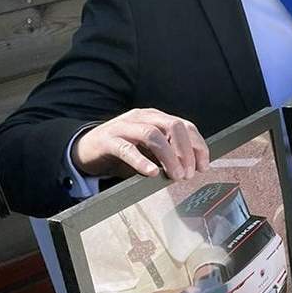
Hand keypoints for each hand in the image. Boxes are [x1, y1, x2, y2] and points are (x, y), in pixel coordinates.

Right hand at [72, 108, 208, 179]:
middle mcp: (142, 117)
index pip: (185, 126)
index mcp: (156, 117)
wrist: (87, 148)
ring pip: (152, 135)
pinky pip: (126, 148)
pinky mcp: (108, 140)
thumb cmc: (124, 149)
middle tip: (189, 173)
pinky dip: (141, 161)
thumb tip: (192, 168)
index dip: (198, 146)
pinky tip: (152, 172)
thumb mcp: (150, 149)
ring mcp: (124, 126)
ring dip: (169, 157)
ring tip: (175, 175)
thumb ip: (169, 154)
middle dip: (186, 150)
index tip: (204, 166)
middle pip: (173, 126)